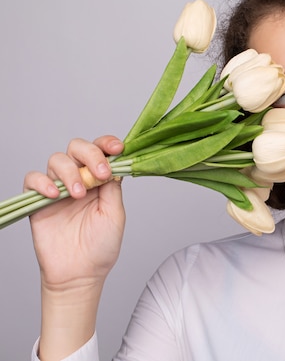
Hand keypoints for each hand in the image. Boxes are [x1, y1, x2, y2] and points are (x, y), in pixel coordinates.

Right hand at [25, 135, 125, 291]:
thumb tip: (115, 162)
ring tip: (78, 194)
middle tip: (99, 173)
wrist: (79, 273)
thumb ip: (112, 187)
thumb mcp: (115, 214)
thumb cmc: (101, 246)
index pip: (101, 151)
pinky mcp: (38, 201)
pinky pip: (33, 179)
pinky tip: (55, 194)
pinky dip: (43, 181)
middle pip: (78, 148)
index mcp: (100, 180)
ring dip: (70, 172)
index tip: (117, 148)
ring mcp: (58, 189)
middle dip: (90, 154)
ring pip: (57, 159)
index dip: (107, 144)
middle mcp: (79, 179)